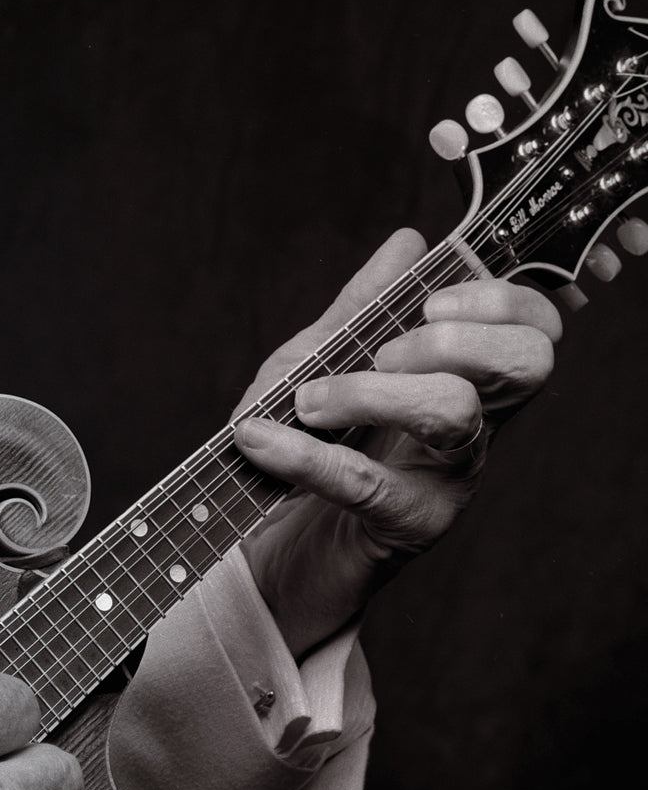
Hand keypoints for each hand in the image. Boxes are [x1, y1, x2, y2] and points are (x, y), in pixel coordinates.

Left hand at [232, 228, 559, 657]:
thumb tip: (408, 241)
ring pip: (455, 413)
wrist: (266, 548)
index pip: (532, 328)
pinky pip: (368, 480)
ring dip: (373, 390)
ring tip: (309, 401)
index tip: (432, 299)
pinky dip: (302, 454)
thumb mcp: (320, 363)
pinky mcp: (408, 526)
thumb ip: (362, 307)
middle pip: (526, 364)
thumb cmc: (304, 449)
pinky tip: (256, 438)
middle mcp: (475, 428)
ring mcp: (449, 479)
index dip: (502, 299)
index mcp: (465, 379)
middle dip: (454, 338)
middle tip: (385, 351)